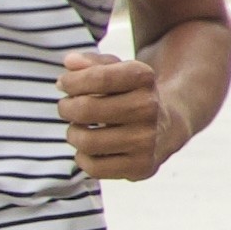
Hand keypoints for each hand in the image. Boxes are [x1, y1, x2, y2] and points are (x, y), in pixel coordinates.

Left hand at [61, 48, 182, 181]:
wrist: (167, 127)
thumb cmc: (130, 95)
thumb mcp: (117, 70)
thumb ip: (91, 63)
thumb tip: (70, 62)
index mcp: (143, 77)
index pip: (97, 77)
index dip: (71, 81)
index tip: (64, 84)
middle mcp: (149, 107)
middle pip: (86, 109)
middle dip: (66, 108)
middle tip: (67, 107)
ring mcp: (146, 140)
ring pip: (87, 141)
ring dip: (73, 134)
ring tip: (77, 129)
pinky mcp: (141, 166)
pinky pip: (94, 167)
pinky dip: (83, 158)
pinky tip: (89, 149)